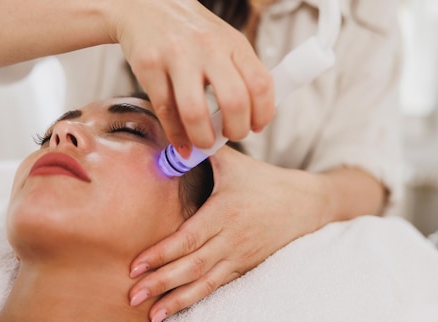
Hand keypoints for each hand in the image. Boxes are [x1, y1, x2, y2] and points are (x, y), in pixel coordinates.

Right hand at [113, 0, 274, 150]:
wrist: (142, 4)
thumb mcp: (223, 41)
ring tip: (204, 143)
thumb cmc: (188, 30)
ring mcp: (178, 56)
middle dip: (236, 130)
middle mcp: (209, 48)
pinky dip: (176, 134)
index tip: (256, 126)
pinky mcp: (149, 65)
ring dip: (203, 138)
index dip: (262, 113)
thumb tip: (255, 115)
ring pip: (195, 111)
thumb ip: (240, 72)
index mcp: (234, 43)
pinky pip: (166, 110)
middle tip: (231, 135)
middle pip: (234, 101)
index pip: (261, 84)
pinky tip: (182, 142)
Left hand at [127, 146, 326, 319]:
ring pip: (205, 283)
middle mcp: (232, 237)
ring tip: (153, 315)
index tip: (135, 265)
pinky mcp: (245, 267)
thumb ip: (202, 151)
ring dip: (177, 300)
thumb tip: (172, 134)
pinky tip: (177, 308)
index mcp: (225, 211)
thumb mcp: (234, 162)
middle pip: (193, 265)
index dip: (161, 254)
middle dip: (161, 282)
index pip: (189, 238)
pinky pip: (218, 286)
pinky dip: (197, 298)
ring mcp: (240, 256)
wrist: (304, 204)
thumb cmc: (264, 180)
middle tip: (133, 294)